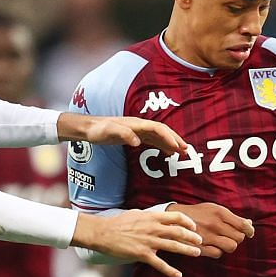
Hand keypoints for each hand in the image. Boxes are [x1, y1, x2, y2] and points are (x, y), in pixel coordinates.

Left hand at [65, 113, 190, 155]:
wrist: (89, 128)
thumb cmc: (98, 130)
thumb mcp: (108, 132)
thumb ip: (123, 135)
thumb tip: (138, 141)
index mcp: (137, 124)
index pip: (158, 128)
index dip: (169, 137)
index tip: (177, 147)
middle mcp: (140, 126)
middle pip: (162, 131)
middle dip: (175, 139)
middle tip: (186, 150)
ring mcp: (138, 131)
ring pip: (159, 136)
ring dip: (171, 143)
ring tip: (182, 152)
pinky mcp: (135, 136)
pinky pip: (153, 140)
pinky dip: (162, 145)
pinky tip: (167, 153)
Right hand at [73, 209, 202, 276]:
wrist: (103, 232)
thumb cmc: (118, 223)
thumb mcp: (136, 214)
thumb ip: (150, 216)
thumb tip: (158, 216)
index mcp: (152, 217)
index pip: (176, 217)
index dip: (188, 221)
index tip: (194, 226)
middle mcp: (153, 228)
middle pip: (179, 232)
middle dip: (192, 237)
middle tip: (201, 241)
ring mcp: (149, 242)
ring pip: (174, 246)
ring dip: (187, 250)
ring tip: (197, 253)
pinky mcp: (143, 254)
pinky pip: (160, 264)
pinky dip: (171, 271)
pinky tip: (179, 275)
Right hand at [169, 202, 253, 258]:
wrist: (174, 218)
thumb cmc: (198, 213)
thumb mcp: (214, 208)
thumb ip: (232, 216)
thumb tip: (250, 223)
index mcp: (219, 213)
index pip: (243, 225)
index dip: (249, 231)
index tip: (249, 233)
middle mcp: (215, 224)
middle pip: (239, 238)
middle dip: (238, 237)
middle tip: (232, 235)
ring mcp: (207, 237)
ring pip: (231, 247)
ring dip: (229, 245)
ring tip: (224, 241)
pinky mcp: (200, 247)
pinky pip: (218, 254)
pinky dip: (218, 251)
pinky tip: (214, 246)